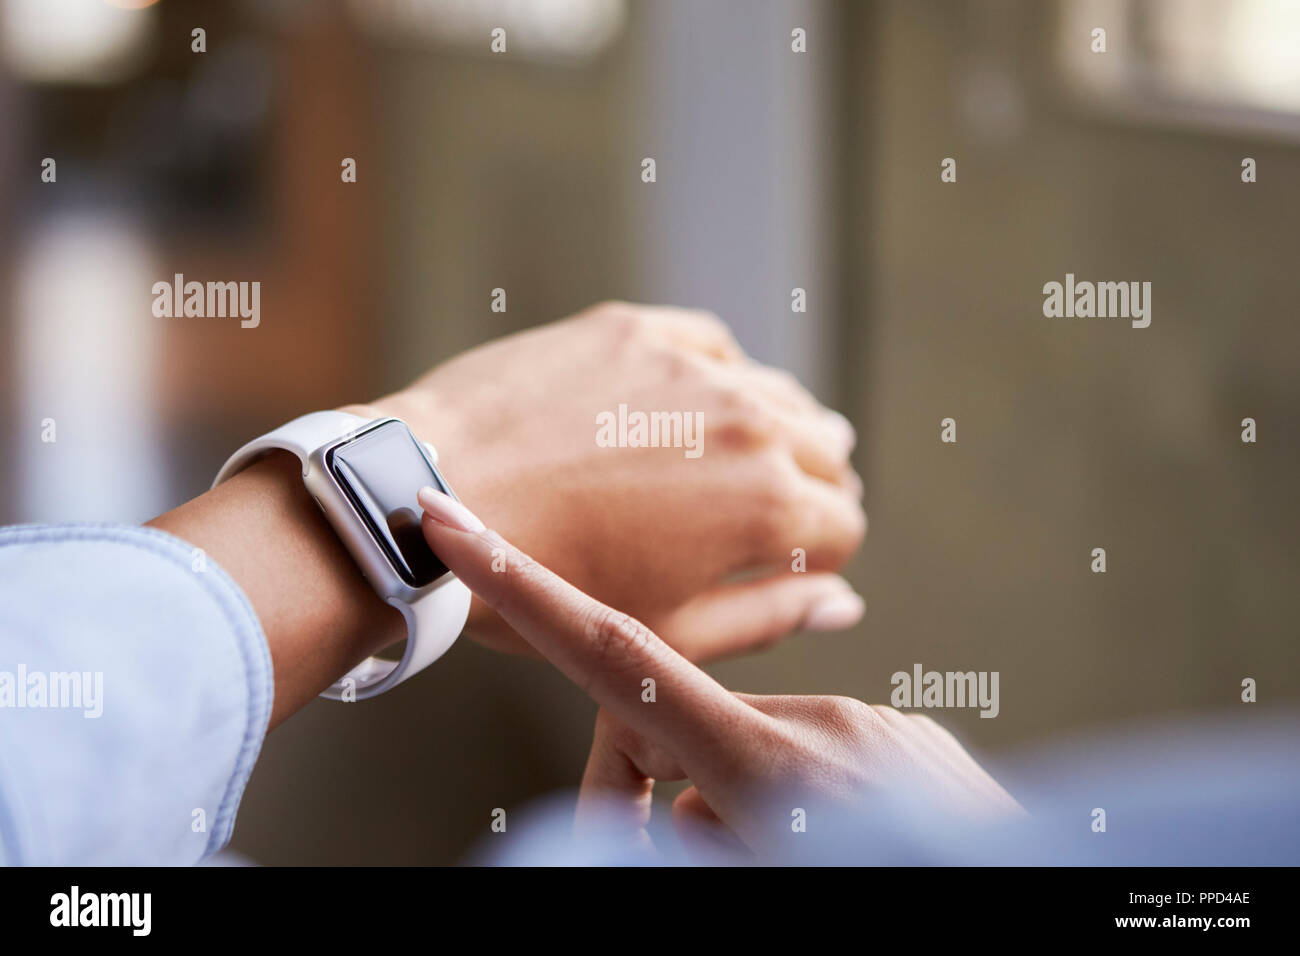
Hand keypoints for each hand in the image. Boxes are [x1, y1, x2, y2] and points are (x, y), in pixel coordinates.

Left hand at [359, 301, 866, 660]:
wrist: (438, 494)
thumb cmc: (546, 581)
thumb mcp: (666, 631)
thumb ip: (770, 617)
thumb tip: (844, 604)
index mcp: (768, 507)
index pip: (844, 522)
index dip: (822, 553)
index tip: (788, 561)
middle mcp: (749, 423)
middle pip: (826, 450)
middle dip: (810, 488)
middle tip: (761, 517)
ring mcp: (693, 367)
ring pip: (779, 392)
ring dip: (773, 431)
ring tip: (729, 463)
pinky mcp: (638, 329)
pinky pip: (714, 345)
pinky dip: (718, 378)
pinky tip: (689, 407)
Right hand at [415, 490, 1021, 860]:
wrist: (1061, 910)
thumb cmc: (880, 891)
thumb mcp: (755, 871)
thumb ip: (691, 826)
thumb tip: (675, 790)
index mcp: (768, 766)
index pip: (620, 659)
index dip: (526, 591)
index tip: (454, 520)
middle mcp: (823, 731)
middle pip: (689, 739)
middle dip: (670, 794)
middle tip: (693, 854)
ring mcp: (879, 734)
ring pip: (758, 758)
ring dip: (749, 810)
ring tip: (803, 859)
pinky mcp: (916, 745)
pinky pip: (822, 761)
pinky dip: (805, 804)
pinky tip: (848, 848)